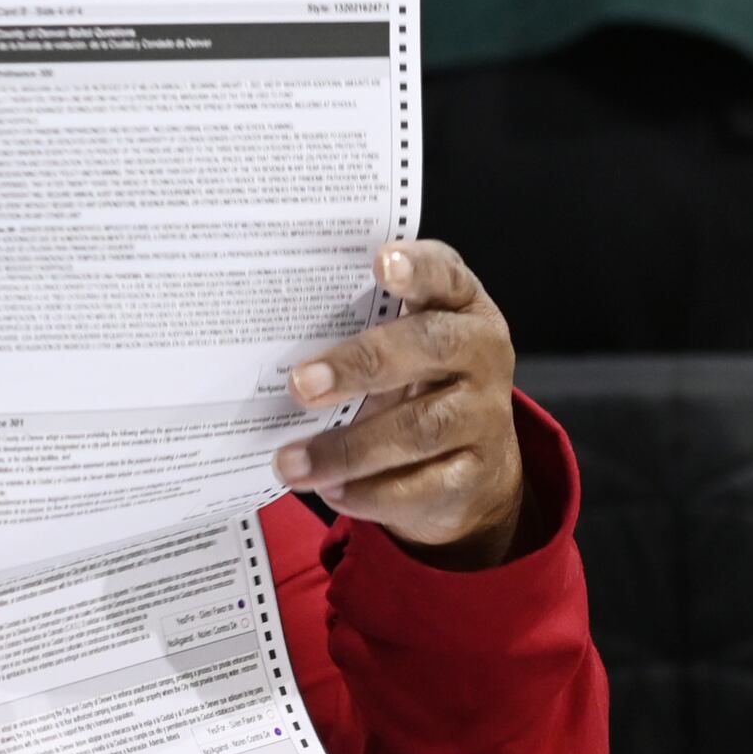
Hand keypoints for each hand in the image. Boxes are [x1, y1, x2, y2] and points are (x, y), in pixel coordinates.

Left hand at [274, 241, 528, 566]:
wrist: (473, 464)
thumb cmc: (416, 382)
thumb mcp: (399, 345)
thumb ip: (356, 329)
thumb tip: (268, 345)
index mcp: (459, 304)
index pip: (443, 274)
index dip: (415, 266)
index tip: (380, 261)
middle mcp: (480, 352)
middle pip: (428, 348)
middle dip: (360, 365)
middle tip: (300, 385)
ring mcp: (485, 414)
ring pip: (420, 428)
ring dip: (348, 448)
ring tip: (291, 462)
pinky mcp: (477, 472)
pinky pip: (423, 485)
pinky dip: (371, 492)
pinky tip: (331, 490)